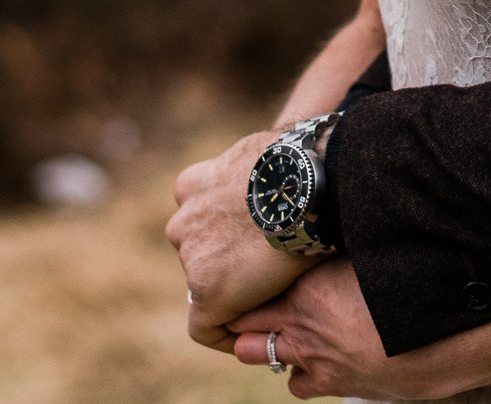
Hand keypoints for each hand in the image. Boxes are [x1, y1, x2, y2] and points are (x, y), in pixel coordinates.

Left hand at [166, 130, 311, 348]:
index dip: (223, 236)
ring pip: (208, 284)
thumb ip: (261, 171)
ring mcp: (191, 257)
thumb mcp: (271, 150)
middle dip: (228, 261)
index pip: (198, 218)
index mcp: (193, 185)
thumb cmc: (302, 163)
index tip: (247, 249)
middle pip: (201, 251)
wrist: (308, 184)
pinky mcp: (206, 291)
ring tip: (272, 298)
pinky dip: (223, 335)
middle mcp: (183, 221)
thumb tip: (295, 168)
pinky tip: (248, 339)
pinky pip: (205, 326)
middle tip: (267, 271)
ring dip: (234, 290)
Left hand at [234, 262, 455, 400]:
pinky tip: (316, 360)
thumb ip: (341, 250)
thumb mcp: (370, 257)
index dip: (245, 284)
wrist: (432, 342)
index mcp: (307, 284)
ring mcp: (311, 355)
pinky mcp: (329, 382)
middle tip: (254, 306)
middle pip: (243, 323)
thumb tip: (336, 219)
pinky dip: (299, 373)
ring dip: (267, 343)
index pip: (250, 288)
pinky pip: (295, 383)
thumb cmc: (408, 288)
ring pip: (258, 354)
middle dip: (244, 315)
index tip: (247, 277)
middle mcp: (300, 321)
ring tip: (284, 332)